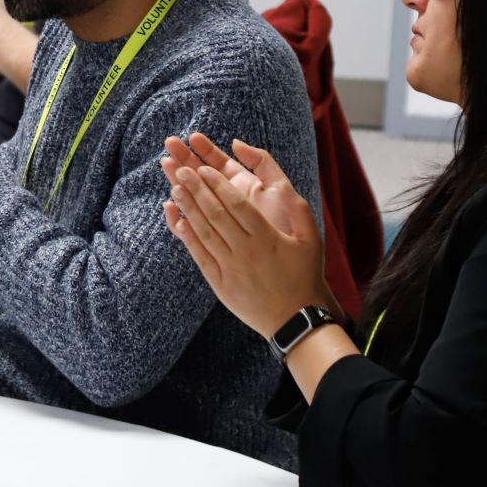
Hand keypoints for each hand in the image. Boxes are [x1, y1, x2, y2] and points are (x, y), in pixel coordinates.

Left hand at [161, 133, 333, 340]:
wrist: (297, 319)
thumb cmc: (305, 275)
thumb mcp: (311, 238)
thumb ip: (297, 208)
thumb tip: (281, 185)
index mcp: (267, 237)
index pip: (236, 204)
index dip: (217, 184)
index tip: (203, 168)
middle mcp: (246, 251)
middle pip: (216, 214)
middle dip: (197, 189)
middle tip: (181, 170)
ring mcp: (232, 269)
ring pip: (205, 233)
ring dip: (188, 210)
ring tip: (175, 189)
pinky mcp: (221, 285)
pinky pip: (201, 257)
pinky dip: (188, 239)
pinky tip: (178, 222)